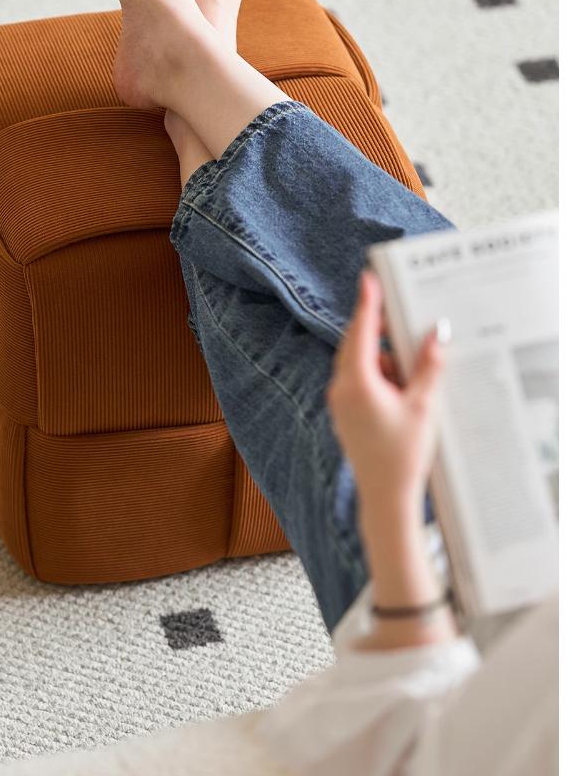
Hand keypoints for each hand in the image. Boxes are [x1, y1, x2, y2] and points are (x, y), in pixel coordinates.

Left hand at [328, 269, 446, 518]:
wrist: (385, 497)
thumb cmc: (403, 454)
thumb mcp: (422, 406)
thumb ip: (427, 366)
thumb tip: (435, 335)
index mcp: (357, 383)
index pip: (361, 332)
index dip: (368, 303)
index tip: (369, 279)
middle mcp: (341, 389)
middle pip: (357, 345)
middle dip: (380, 332)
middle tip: (400, 317)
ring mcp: (340, 403)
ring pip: (360, 365)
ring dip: (383, 360)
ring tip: (411, 371)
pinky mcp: (346, 414)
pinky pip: (360, 382)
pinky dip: (379, 377)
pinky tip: (401, 387)